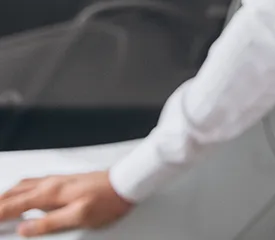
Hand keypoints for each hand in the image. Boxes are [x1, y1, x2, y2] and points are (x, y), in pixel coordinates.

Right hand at [0, 171, 133, 236]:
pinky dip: (20, 190)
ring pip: (22, 186)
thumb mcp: (79, 216)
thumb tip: (25, 229)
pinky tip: (23, 194)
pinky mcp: (64, 180)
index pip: (13, 205)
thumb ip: (49, 223)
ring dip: (7, 196)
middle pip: (13, 193)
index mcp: (50, 193)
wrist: (127, 182)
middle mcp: (50, 183)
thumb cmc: (108, 199)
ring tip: (0, 205)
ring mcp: (57, 180)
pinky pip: (34, 183)